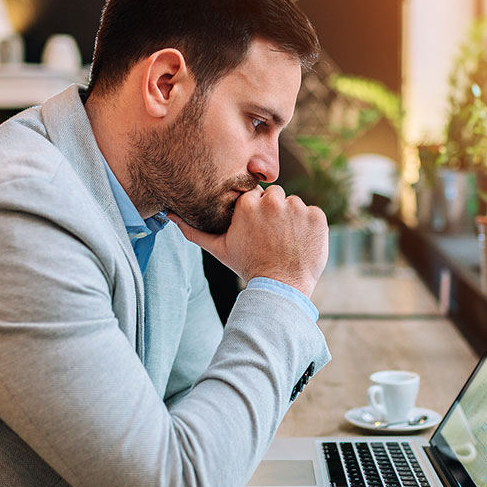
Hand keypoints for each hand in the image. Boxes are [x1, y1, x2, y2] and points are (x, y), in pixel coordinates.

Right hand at [171, 185, 327, 296]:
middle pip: (275, 197)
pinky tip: (300, 244)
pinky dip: (310, 227)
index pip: (255, 197)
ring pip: (294, 204)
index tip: (257, 231)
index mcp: (248, 204)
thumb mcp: (218, 248)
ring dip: (292, 219)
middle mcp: (273, 200)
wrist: (281, 288)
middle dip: (274, 213)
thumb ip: (194, 229)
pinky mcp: (317, 217)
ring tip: (286, 242)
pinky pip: (313, 214)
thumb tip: (168, 214)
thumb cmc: (247, 267)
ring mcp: (297, 208)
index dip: (256, 214)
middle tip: (272, 238)